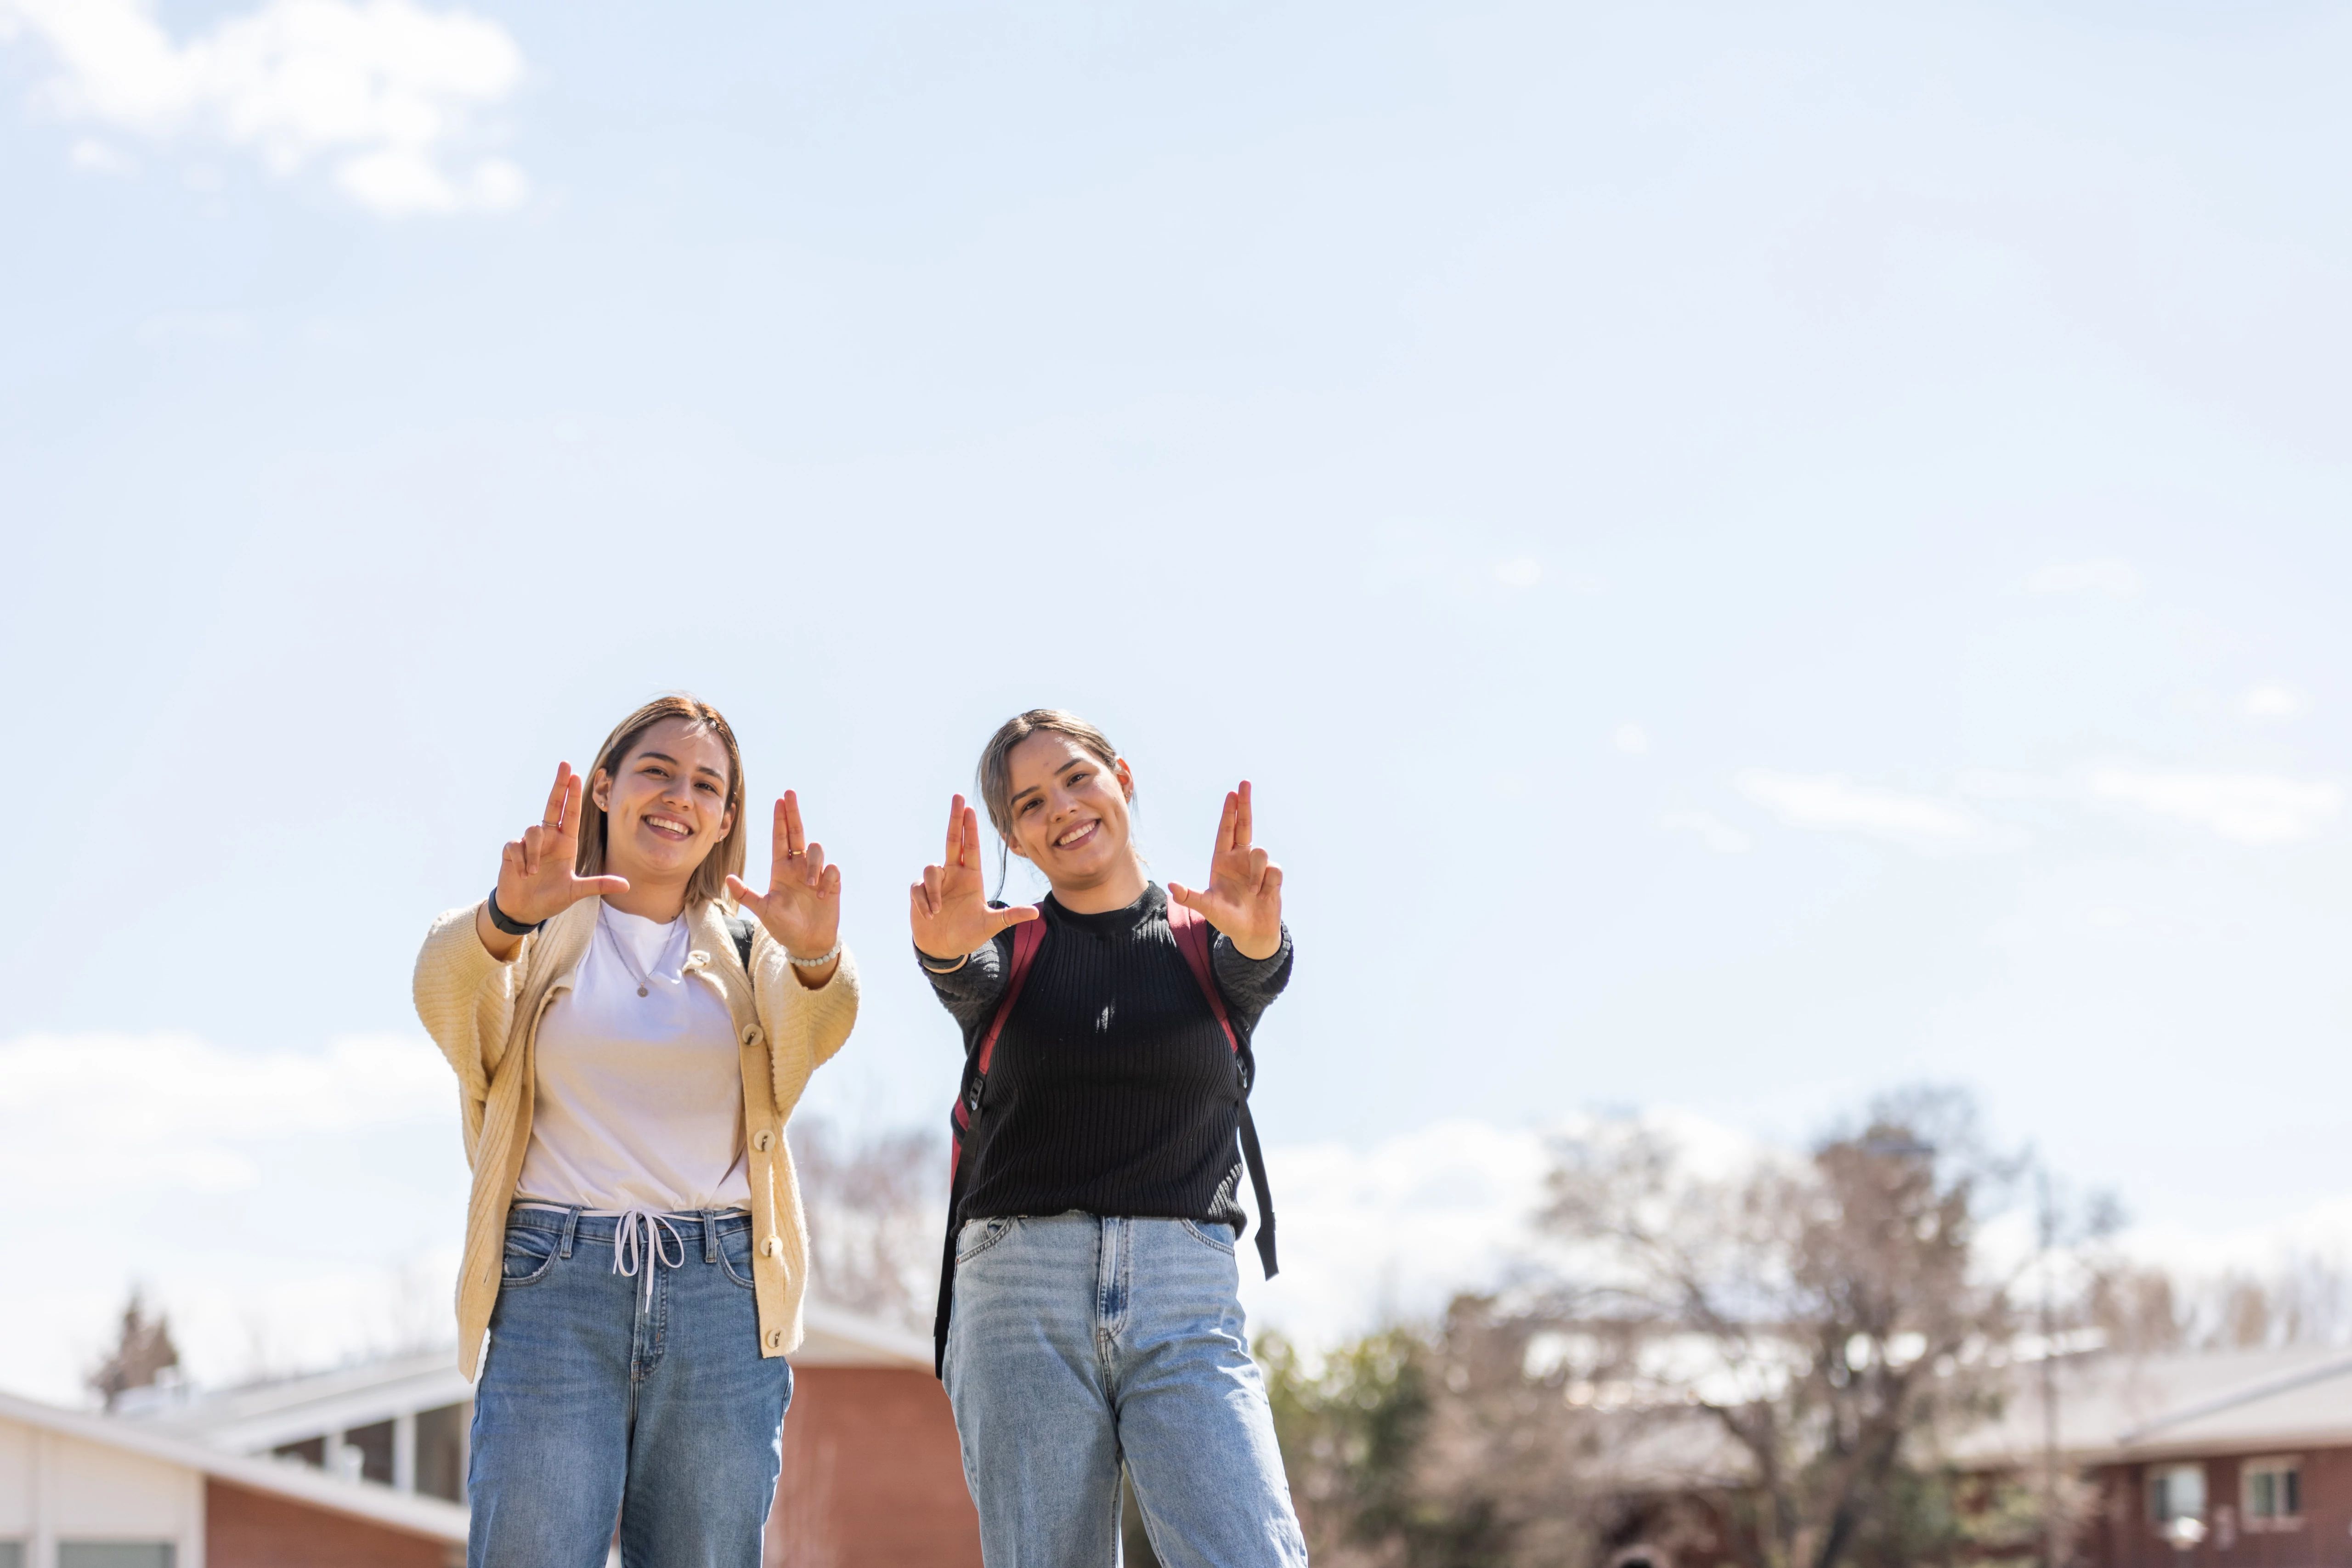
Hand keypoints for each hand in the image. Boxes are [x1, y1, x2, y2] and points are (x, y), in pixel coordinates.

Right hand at [494, 763, 630, 926]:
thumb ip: (599, 885)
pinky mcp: (512, 851)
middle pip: (552, 805)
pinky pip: (515, 847)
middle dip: (559, 785)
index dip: (572, 795)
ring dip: (533, 853)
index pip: (570, 814)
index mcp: (565, 843)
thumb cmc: (551, 898)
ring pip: (532, 830)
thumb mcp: (576, 892)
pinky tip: (522, 875)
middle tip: (566, 764)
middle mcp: (548, 838)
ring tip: (533, 873)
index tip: (576, 775)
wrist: (524, 910)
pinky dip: (520, 862)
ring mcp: (529, 843)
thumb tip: (627, 886)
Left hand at [727, 791, 842, 984]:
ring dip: (814, 864)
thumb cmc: (784, 926)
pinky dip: (827, 878)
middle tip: (789, 793)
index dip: (780, 819)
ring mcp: (815, 873)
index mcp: (781, 869)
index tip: (779, 800)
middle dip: (793, 812)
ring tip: (812, 885)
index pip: (781, 838)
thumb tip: (728, 878)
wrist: (807, 942)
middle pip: (797, 832)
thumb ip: (747, 894)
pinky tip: (823, 894)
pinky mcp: (831, 883)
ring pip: (817, 850)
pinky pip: (832, 869)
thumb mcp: (764, 910)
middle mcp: (798, 866)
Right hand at [909, 794, 1039, 960]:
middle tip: (958, 796)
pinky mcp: (919, 892)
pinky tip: (930, 915)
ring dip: (934, 891)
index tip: (970, 808)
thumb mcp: (990, 925)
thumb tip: (1036, 913)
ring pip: (931, 869)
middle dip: (955, 818)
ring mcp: (936, 882)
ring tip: (939, 912)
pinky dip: (924, 902)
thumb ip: (1010, 916)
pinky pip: (918, 888)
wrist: (943, 949)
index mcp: (971, 877)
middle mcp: (953, 874)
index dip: (969, 827)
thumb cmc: (968, 934)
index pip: (970, 847)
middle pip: (953, 840)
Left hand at [1168, 781, 1282, 959]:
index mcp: (1223, 861)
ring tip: (1253, 891)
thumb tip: (1172, 886)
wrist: (1252, 933)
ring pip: (1261, 853)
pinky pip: (1274, 870)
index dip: (1229, 812)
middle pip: (1244, 825)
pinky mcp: (1273, 876)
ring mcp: (1258, 866)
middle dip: (1244, 804)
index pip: (1226, 831)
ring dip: (1256, 874)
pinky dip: (1268, 884)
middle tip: (1244, 782)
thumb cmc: (1227, 919)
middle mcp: (1240, 858)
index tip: (1231, 794)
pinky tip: (1264, 894)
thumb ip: (1190, 897)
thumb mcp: (1207, 908)